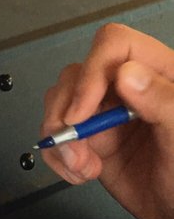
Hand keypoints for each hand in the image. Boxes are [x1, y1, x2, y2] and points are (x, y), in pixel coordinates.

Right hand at [40, 23, 173, 218]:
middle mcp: (128, 89)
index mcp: (160, 74)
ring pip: (60, 103)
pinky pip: (56, 135)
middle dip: (67, 113)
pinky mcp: (91, 140)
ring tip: (81, 166)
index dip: (92, 72)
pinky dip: (57, 156)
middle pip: (77, 75)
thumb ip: (162, 101)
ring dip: (60, 138)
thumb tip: (127, 74)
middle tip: (76, 147)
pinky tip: (79, 172)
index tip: (82, 111)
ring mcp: (106, 114)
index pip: (115, 46)